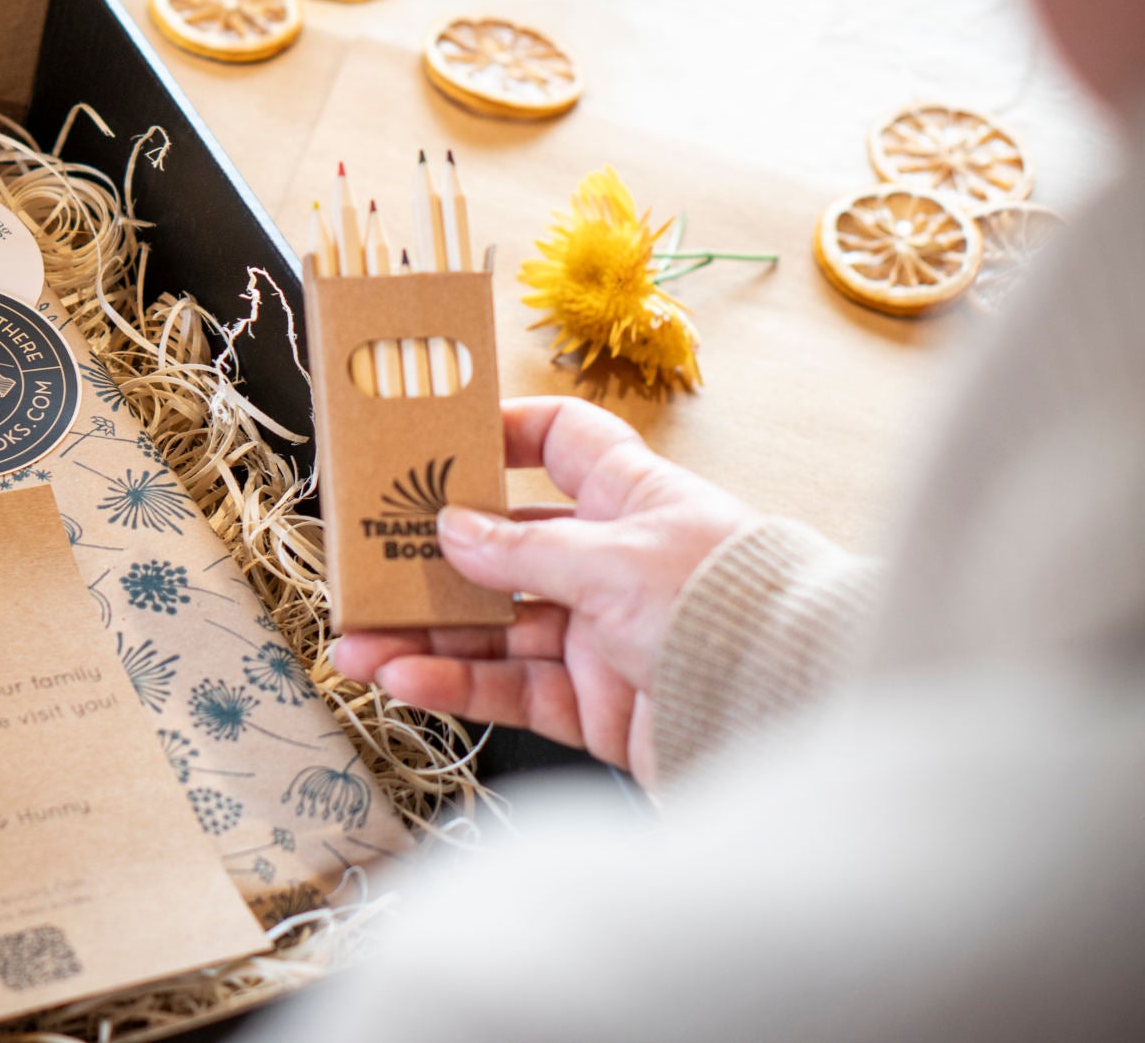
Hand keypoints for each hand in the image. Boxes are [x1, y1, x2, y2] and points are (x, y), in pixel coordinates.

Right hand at [332, 397, 757, 787]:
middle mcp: (612, 562)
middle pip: (503, 549)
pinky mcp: (597, 705)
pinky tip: (407, 679)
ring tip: (360, 646)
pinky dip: (458, 685)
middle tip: (367, 565)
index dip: (502, 434)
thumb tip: (452, 529)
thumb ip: (523, 550)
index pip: (561, 442)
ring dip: (426, 635)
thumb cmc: (724, 607)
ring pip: (495, 628)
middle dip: (432, 561)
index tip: (438, 441)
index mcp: (629, 498)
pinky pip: (512, 689)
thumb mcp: (613, 559)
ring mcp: (602, 635)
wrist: (787, 713)